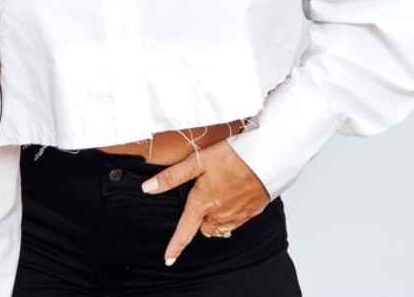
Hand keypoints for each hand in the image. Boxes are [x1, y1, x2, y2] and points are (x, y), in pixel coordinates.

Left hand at [140, 139, 269, 265]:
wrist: (265, 157)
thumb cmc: (230, 156)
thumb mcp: (196, 161)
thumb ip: (172, 176)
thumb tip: (148, 188)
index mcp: (202, 203)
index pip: (185, 231)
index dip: (175, 246)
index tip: (169, 258)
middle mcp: (219, 214)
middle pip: (204, 226)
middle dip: (201, 216)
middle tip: (204, 193)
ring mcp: (236, 215)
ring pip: (220, 224)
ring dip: (216, 215)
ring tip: (220, 190)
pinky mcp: (251, 212)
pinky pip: (236, 220)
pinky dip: (232, 211)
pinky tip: (234, 192)